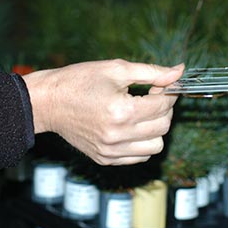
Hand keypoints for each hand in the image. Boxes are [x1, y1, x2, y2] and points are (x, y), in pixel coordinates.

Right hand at [23, 59, 183, 164]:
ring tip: (141, 113)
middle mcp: (118, 135)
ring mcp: (111, 150)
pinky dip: (142, 143)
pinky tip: (132, 126)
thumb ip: (152, 72)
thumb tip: (179, 71)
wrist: (48, 102)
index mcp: (122, 111)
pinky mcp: (105, 158)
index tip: (161, 85)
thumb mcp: (117, 69)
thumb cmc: (79, 81)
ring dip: (156, 128)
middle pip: (163, 127)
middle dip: (164, 109)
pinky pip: (139, 157)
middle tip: (151, 96)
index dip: (168, 93)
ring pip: (155, 146)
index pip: (163, 106)